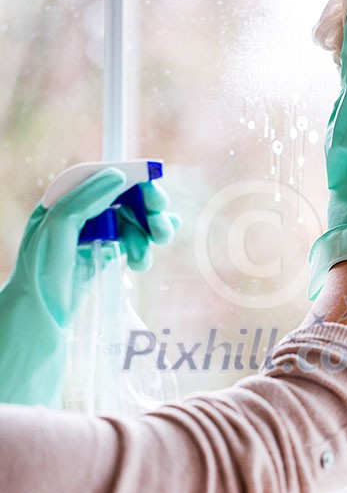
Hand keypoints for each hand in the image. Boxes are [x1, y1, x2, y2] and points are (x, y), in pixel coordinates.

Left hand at [0, 168, 179, 406]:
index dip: (134, 182)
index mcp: (67, 199)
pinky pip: (133, 243)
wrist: (39, 316)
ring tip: (143, 261)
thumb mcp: (58, 227)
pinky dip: (143, 249)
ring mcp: (96, 234)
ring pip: (135, 222)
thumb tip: (118, 176)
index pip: (107, 179)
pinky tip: (142, 261)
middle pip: (127, 199)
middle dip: (149, 212)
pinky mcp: (105, 255)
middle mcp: (83, 213)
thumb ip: (85, 199)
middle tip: (161, 230)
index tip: (154, 196)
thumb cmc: (41, 271)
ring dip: (147, 237)